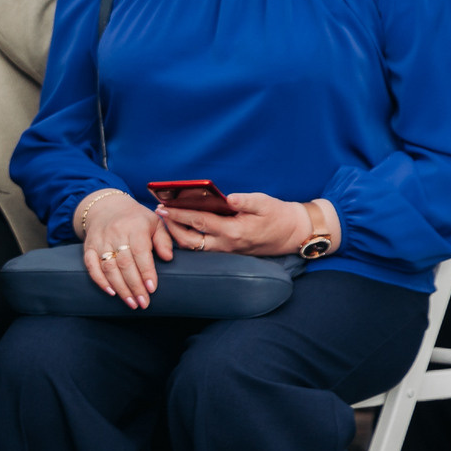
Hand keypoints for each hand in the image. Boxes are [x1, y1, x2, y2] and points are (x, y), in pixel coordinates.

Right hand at [77, 188, 176, 308]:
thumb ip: (164, 240)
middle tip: (143, 303)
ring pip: (109, 267)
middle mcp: (116, 233)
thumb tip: (168, 258)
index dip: (146, 272)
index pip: (140, 252)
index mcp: (135, 227)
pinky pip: (91, 266)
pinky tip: (111, 292)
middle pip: (124, 263)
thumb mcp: (155, 223)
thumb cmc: (136, 219)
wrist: (107, 207)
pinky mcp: (88, 247)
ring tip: (131, 303)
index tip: (152, 289)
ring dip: (120, 288)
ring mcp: (100, 240)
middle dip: (135, 286)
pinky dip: (99, 280)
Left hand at [161, 192, 314, 256]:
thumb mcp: (265, 203)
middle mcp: (226, 245)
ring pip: (193, 247)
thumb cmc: (278, 216)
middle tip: (159, 213)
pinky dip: (188, 238)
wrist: (292, 234)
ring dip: (177, 234)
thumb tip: (228, 197)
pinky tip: (181, 227)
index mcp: (234, 231)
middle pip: (189, 241)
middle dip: (171, 228)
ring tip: (167, 219)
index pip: (199, 222)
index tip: (163, 207)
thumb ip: (246, 201)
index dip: (178, 214)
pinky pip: (202, 248)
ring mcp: (225, 251)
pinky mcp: (226, 252)